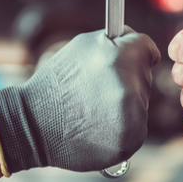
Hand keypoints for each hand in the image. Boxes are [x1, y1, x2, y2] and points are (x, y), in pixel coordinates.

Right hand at [0, 28, 159, 171]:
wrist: (34, 125)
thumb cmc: (57, 83)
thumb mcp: (82, 47)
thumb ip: (116, 41)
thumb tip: (140, 42)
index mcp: (120, 58)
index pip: (148, 48)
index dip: (136, 53)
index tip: (126, 60)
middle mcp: (130, 87)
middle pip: (145, 76)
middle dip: (127, 79)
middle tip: (97, 89)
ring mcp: (133, 117)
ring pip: (141, 103)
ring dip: (125, 104)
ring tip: (95, 108)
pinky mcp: (131, 140)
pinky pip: (137, 126)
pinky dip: (122, 126)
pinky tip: (98, 126)